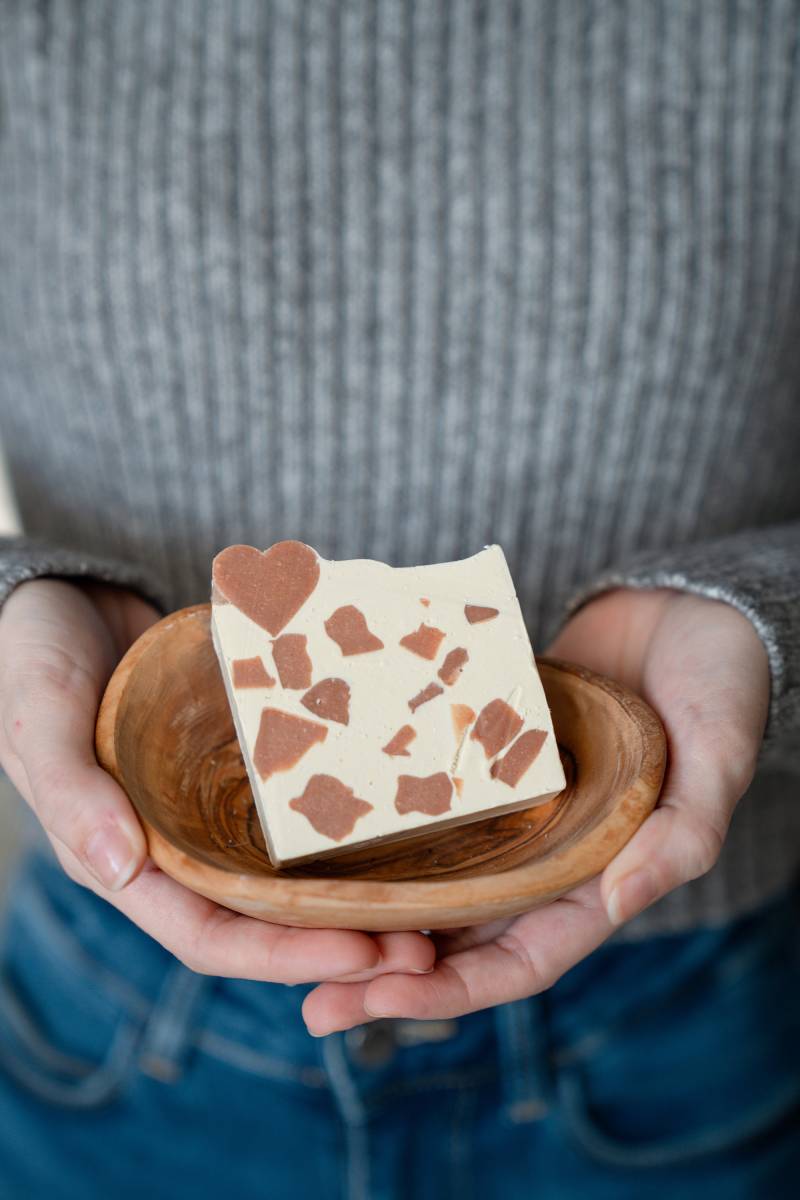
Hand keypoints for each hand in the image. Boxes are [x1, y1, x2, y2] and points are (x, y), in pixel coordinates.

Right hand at [0, 579, 433, 984]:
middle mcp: (174, 848)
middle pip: (264, 920)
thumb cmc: (34, 656)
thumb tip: (118, 869)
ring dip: (352, 893)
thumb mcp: (38, 714)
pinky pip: (290, 807)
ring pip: (288, 873)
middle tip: (423, 943)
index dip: (283, 957)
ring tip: (429, 895)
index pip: (209, 937)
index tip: (364, 953)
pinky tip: (397, 815)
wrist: (63, 595)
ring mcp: (207, 810)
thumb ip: (66, 788)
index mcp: (124, 862)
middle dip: (339, 939)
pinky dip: (336, 820)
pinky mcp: (233, 769)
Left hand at [302, 587, 769, 1032]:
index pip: (517, 962)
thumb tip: (619, 900)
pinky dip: (378, 816)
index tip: (375, 1001)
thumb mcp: (716, 760)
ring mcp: (505, 809)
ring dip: (366, 904)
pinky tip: (318, 816)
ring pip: (427, 873)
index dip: (449, 992)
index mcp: (595, 880)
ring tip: (286, 923)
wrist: (689, 610)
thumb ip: (681, 834)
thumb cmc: (719, 688)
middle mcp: (540, 857)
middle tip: (304, 993)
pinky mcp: (480, 755)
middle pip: (455, 934)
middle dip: (384, 970)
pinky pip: (423, 797)